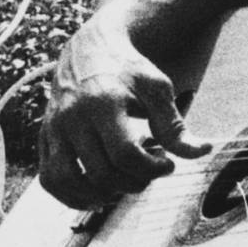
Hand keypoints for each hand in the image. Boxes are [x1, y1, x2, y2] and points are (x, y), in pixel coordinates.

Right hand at [38, 34, 211, 209]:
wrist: (87, 51)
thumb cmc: (127, 71)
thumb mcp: (157, 89)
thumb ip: (175, 125)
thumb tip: (202, 151)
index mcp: (103, 102)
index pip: (125, 155)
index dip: (151, 170)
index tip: (166, 164)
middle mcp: (73, 117)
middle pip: (100, 173)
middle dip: (131, 183)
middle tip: (147, 172)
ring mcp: (54, 128)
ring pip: (67, 181)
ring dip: (98, 195)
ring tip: (121, 187)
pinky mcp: (45, 137)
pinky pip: (49, 178)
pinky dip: (70, 195)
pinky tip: (95, 193)